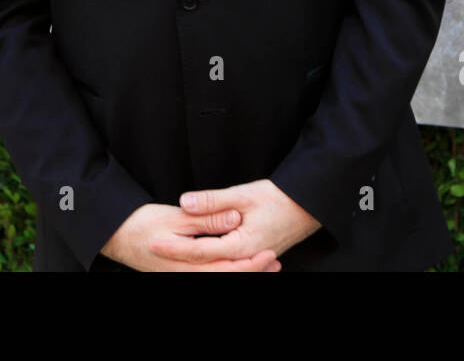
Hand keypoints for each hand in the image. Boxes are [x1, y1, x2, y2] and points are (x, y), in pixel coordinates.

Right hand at [100, 202, 281, 270]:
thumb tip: (234, 219)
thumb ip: (206, 219)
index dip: (250, 263)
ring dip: (242, 272)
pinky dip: (225, 271)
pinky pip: (207, 277)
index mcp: (185, 264)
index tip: (269, 252)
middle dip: (252, 271)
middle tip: (275, 261)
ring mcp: (181, 278)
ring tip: (267, 265)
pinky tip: (237, 263)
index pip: (225, 269)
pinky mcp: (179, 275)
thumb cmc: (142, 224)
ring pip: (217, 279)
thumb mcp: (175, 217)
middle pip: (224, 278)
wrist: (115, 236)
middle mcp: (184, 276)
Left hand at [164, 179, 320, 264]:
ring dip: (194, 264)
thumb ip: (213, 201)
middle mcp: (245, 259)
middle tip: (153, 249)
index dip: (174, 246)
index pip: (200, 252)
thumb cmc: (280, 199)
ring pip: (216, 269)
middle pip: (205, 266)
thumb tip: (185, 202)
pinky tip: (199, 260)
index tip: (153, 241)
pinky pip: (227, 266)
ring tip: (170, 256)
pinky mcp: (253, 257)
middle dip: (178, 258)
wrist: (309, 206)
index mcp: (242, 247)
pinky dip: (211, 264)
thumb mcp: (244, 194)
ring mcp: (250, 261)